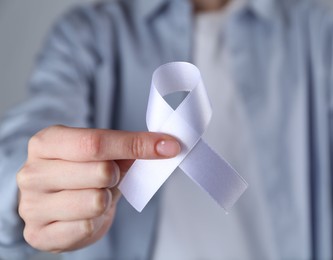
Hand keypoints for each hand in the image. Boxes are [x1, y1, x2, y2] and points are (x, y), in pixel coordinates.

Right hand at [16, 125, 179, 252]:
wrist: (62, 206)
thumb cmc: (84, 174)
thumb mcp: (104, 154)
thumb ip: (130, 146)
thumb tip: (167, 145)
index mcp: (46, 143)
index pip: (96, 142)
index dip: (136, 145)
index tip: (168, 146)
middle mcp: (32, 172)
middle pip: (99, 171)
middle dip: (115, 176)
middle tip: (107, 177)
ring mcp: (31, 205)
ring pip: (95, 201)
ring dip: (105, 199)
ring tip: (95, 195)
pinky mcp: (38, 234)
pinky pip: (86, 226)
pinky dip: (96, 221)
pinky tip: (86, 215)